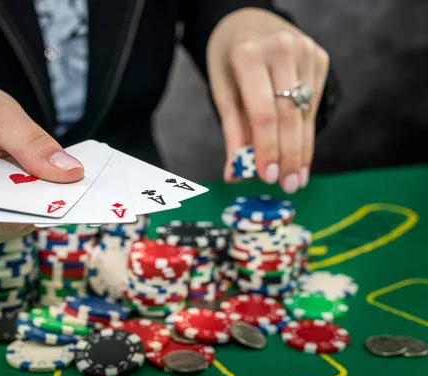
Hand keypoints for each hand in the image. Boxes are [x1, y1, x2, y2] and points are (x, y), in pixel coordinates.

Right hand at [0, 63, 83, 246]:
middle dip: (25, 208)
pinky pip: (3, 231)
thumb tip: (71, 173)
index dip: (8, 200)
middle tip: (66, 198)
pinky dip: (25, 216)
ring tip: (55, 196)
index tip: (48, 197)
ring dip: (28, 214)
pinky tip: (42, 200)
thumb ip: (31, 142)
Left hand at [207, 8, 329, 192]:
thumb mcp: (223, 91)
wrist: (249, 22)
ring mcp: (306, 51)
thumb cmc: (230, 60)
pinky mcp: (320, 58)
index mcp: (249, 55)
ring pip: (305, 113)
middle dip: (290, 156)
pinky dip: (306, 132)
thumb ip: (232, 132)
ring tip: (297, 178)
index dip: (267, 148)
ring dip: (302, 150)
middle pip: (289, 115)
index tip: (268, 177)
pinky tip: (302, 155)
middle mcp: (281, 50)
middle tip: (289, 186)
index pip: (263, 112)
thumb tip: (235, 174)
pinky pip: (312, 104)